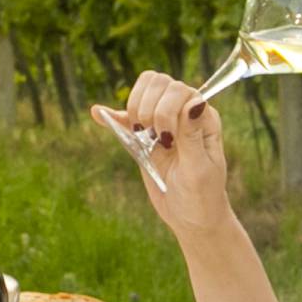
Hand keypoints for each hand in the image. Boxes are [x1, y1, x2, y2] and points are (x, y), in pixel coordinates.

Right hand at [103, 70, 230, 233]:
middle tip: (154, 138)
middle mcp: (185, 114)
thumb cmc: (202, 195)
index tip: (167, 141)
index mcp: (203, 117)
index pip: (180, 90)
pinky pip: (125, 118)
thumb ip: (193, 135)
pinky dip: (111, 115)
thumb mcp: (199, 169)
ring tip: (141, 137)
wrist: (192, 218)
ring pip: (143, 91)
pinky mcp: (144, 137)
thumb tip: (195, 101)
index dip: (166, 110)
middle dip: (149, 109)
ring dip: (135, 111)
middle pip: (160, 83)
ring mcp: (164, 123)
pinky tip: (98, 114)